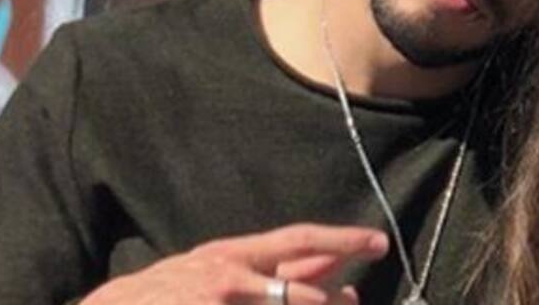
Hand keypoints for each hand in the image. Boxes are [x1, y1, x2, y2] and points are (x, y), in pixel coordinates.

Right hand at [78, 223, 389, 304]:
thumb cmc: (162, 293)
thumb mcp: (209, 270)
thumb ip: (265, 273)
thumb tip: (325, 279)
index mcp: (232, 255)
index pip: (299, 241)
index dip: (342, 240)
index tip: (376, 241)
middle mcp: (232, 277)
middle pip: (303, 290)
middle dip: (335, 299)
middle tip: (356, 300)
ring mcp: (224, 301)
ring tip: (337, 303)